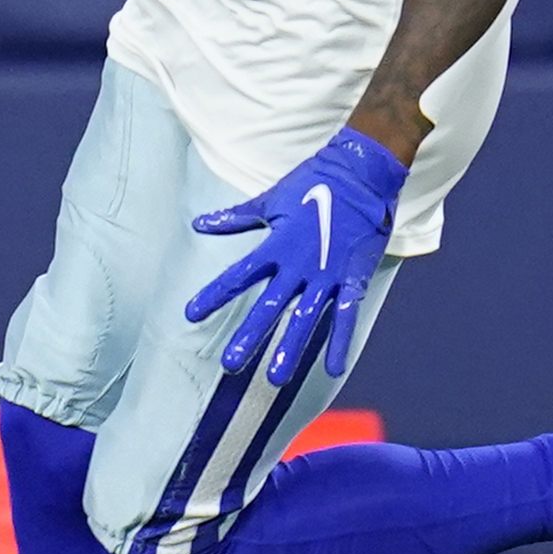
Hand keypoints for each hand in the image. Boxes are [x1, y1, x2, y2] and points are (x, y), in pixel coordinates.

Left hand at [184, 126, 407, 390]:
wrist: (362, 174)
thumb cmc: (313, 183)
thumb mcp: (270, 201)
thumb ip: (235, 219)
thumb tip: (198, 224)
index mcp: (275, 246)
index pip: (236, 276)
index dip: (213, 296)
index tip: (190, 315)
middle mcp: (298, 265)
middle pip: (268, 306)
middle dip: (249, 336)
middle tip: (230, 365)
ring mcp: (327, 275)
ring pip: (304, 318)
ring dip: (290, 349)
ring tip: (275, 379)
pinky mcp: (354, 278)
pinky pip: (346, 315)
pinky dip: (339, 342)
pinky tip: (332, 369)